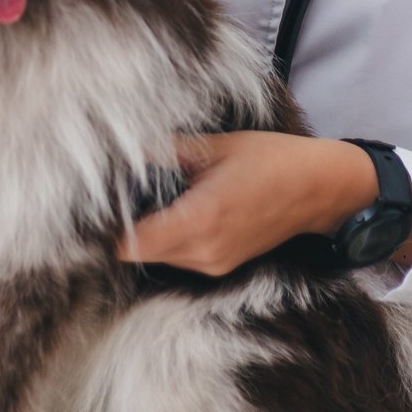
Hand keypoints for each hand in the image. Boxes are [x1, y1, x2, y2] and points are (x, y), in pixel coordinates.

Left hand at [115, 131, 379, 278]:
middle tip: (106, 196)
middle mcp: (204, 253)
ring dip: (146, 233)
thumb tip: (127, 148)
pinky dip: (168, 237)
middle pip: (140, 254)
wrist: (320, 189)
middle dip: (122, 229)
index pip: (131, 245)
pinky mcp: (223, 263)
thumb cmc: (272, 160)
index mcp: (200, 221)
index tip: (91, 207)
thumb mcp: (218, 147)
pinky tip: (168, 207)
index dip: (106, 230)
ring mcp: (215, 263)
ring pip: (159, 256)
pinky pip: (181, 256)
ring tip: (137, 198)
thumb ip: (170, 151)